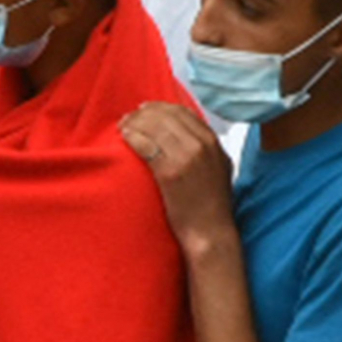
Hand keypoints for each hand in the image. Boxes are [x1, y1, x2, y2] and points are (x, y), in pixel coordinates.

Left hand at [119, 103, 236, 255]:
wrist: (211, 233)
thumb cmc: (211, 206)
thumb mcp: (218, 168)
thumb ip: (205, 149)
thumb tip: (184, 134)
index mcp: (212, 142)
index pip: (182, 112)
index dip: (160, 108)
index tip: (145, 110)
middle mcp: (201, 145)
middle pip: (166, 115)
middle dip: (144, 113)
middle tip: (129, 118)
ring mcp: (187, 157)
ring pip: (154, 126)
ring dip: (135, 123)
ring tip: (123, 127)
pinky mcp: (170, 172)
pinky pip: (146, 144)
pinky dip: (132, 136)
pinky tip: (124, 137)